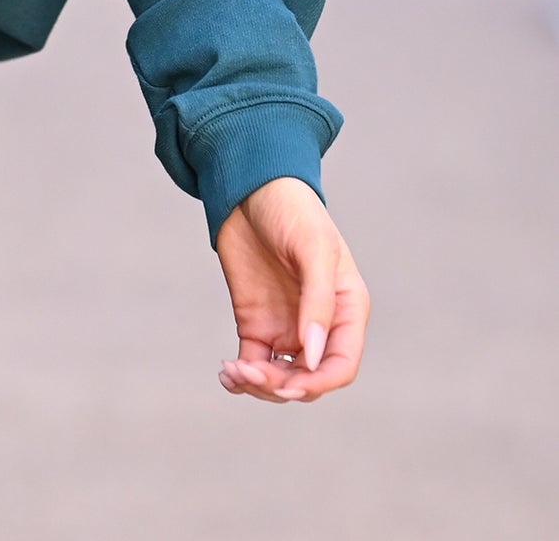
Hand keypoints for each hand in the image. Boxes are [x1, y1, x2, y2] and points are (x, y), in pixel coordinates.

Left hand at [214, 176, 368, 402]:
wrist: (250, 188)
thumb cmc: (293, 210)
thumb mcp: (313, 248)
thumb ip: (318, 301)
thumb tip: (314, 355)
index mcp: (346, 310)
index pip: (342, 365)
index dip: (320, 382)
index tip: (290, 385)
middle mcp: (320, 325)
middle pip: (309, 379)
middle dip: (283, 386)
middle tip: (251, 371)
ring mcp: (287, 327)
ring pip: (281, 377)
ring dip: (260, 384)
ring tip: (234, 370)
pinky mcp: (257, 323)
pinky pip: (254, 363)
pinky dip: (242, 376)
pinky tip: (227, 373)